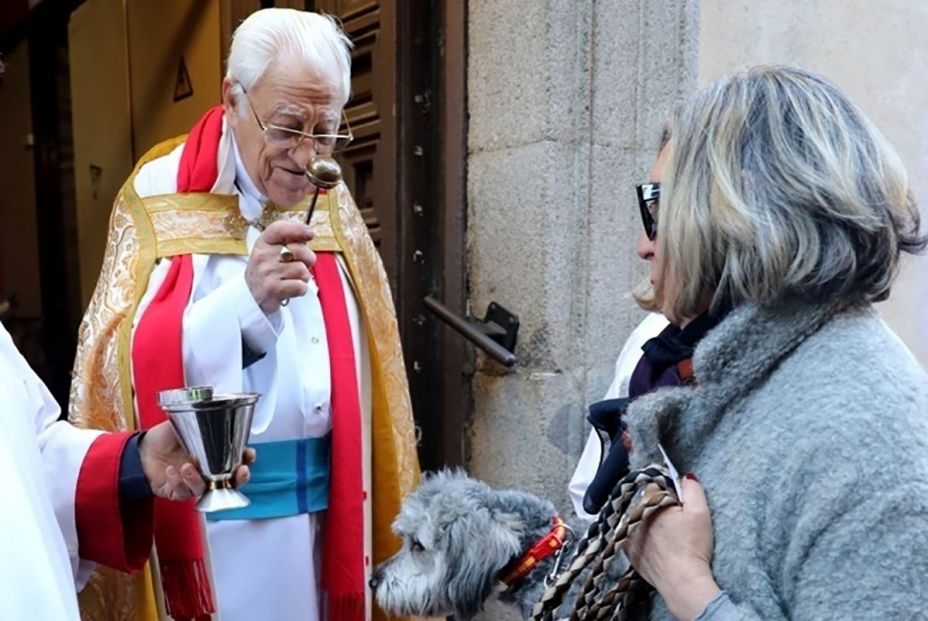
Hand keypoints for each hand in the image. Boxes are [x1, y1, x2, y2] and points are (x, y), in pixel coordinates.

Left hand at [138, 421, 254, 501]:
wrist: (141, 448)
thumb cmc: (166, 436)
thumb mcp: (185, 423)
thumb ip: (200, 418)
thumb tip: (215, 404)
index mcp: (213, 457)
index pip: (237, 463)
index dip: (246, 461)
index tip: (249, 454)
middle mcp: (206, 473)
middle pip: (230, 485)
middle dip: (238, 480)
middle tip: (238, 472)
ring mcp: (192, 484)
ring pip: (204, 490)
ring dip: (197, 481)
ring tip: (187, 467)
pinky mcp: (177, 492)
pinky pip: (182, 493)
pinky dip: (177, 483)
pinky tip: (171, 471)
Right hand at [245, 220, 315, 313]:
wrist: (251, 297)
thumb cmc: (269, 272)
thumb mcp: (272, 251)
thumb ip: (289, 241)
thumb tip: (308, 233)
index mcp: (263, 243)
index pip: (280, 229)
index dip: (298, 229)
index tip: (310, 234)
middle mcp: (262, 255)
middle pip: (299, 250)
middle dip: (307, 259)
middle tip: (297, 266)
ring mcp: (266, 272)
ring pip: (302, 270)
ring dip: (302, 278)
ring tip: (290, 280)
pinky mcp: (272, 289)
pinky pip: (301, 286)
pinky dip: (300, 290)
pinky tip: (290, 290)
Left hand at [623, 475, 720, 620]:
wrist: (682, 581)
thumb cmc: (692, 547)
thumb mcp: (700, 513)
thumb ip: (692, 489)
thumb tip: (685, 475)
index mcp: (650, 502)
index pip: (655, 486)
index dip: (668, 493)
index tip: (677, 504)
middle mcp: (634, 516)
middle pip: (646, 503)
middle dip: (657, 508)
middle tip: (675, 523)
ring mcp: (628, 534)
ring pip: (638, 519)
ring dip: (648, 522)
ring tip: (667, 536)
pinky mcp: (628, 551)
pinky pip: (633, 537)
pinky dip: (642, 538)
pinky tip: (657, 546)